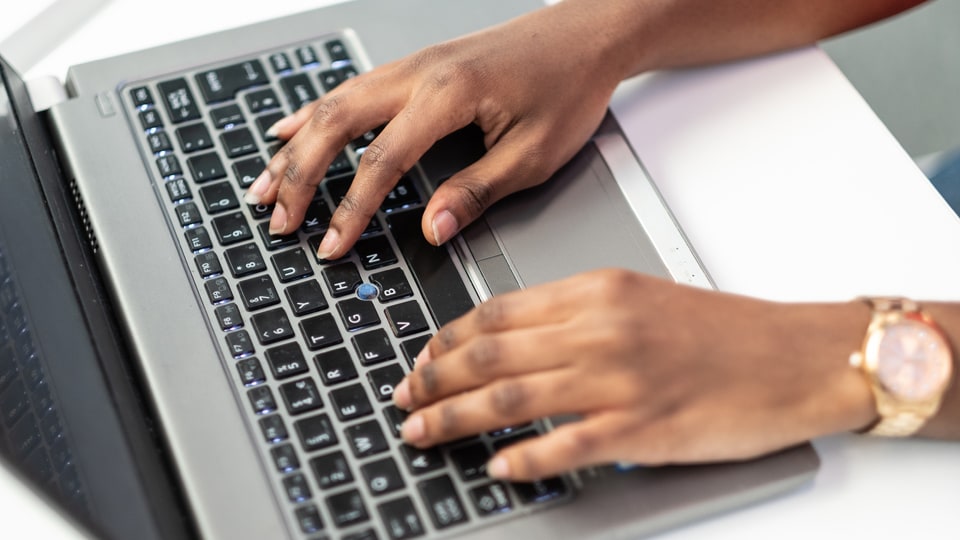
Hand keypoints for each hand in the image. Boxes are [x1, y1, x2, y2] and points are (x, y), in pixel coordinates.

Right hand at [244, 2, 623, 258]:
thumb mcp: (533, 155)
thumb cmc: (568, 86)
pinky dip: (314, 114)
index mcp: (448, 95)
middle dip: (300, 176)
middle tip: (277, 220)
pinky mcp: (416, 67)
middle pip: (336, 124)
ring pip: (334, 103)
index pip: (380, 162)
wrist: (587, 34)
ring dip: (296, 146)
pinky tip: (290, 129)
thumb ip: (476, 192)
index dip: (350, 210)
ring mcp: (413, 65)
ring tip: (266, 184)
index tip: (330, 245)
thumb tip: (431, 229)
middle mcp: (419, 73)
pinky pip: (350, 89)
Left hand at [391, 269, 875, 480]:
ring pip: (510, 399)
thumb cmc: (723, 330)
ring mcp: (617, 380)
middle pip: (489, 355)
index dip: (447, 339)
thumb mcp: (640, 298)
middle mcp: (599, 330)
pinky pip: (563, 446)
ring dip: (454, 419)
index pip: (496, 312)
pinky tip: (496, 467)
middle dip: (433, 380)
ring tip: (422, 433)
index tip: (421, 359)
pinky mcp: (640, 428)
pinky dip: (522, 459)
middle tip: (403, 399)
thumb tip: (513, 341)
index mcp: (595, 291)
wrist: (795, 356)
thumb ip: (575, 314)